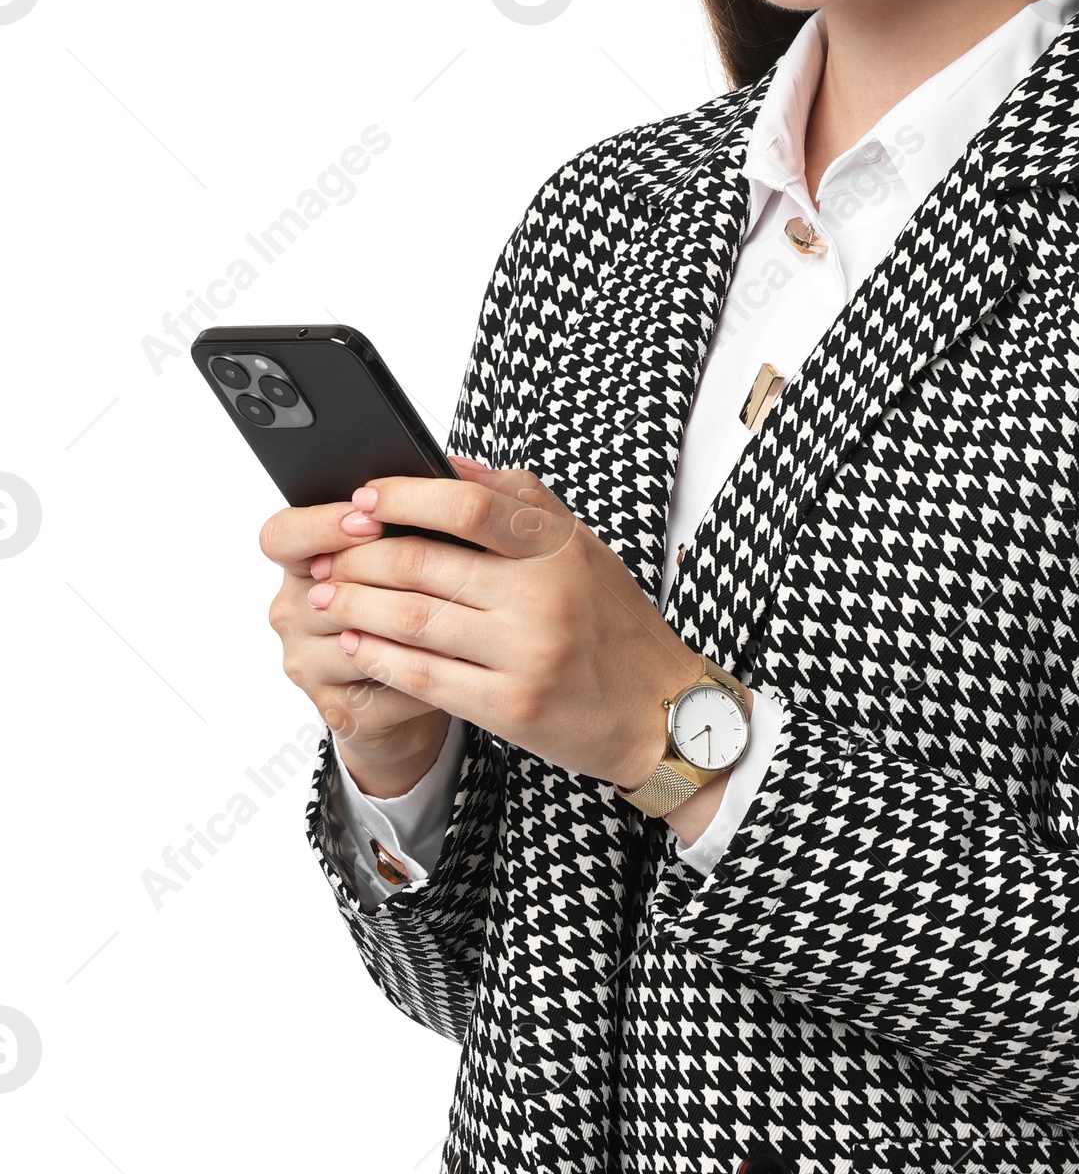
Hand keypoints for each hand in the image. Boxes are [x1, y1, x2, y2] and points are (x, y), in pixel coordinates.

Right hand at [261, 497, 450, 797]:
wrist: (423, 684)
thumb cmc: (419, 601)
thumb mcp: (414, 550)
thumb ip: (419, 512)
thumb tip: (453, 471)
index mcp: (303, 560)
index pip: (281, 535)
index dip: (319, 526)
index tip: (368, 518)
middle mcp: (293, 610)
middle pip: (321, 588)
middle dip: (380, 577)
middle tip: (431, 564)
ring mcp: (307, 662)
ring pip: (355, 640)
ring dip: (412, 629)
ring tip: (464, 615)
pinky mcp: (337, 709)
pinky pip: (383, 685)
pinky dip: (426, 674)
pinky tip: (460, 664)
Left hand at [302, 459, 706, 794]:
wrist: (660, 709)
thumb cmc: (613, 622)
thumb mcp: (583, 547)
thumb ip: (522, 501)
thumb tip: (450, 465)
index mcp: (559, 547)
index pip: (467, 505)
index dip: (404, 498)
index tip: (363, 499)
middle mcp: (543, 595)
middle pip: (423, 564)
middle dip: (358, 558)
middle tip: (322, 556)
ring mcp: (526, 653)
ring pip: (412, 620)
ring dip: (354, 605)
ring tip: (323, 596)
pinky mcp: (511, 706)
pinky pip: (423, 676)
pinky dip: (378, 656)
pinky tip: (355, 643)